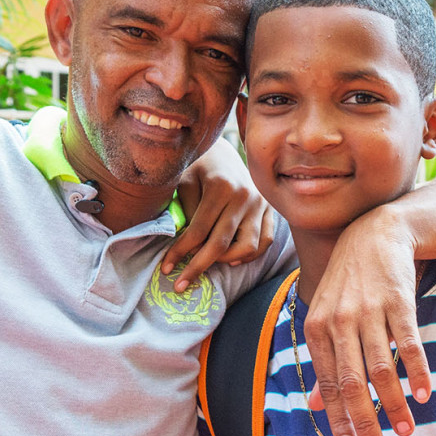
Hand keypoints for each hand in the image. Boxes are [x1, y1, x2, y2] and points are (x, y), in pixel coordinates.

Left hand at [166, 139, 274, 291]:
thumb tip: (186, 246)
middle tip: (179, 285)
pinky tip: (230, 258)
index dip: (180, 253)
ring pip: (247, 247)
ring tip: (207, 262)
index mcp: (220, 186)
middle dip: (197, 267)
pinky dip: (249, 255)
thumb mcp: (184, 181)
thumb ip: (185, 211)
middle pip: (221, 244)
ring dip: (225, 261)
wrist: (224, 150)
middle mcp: (244, 196)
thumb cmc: (198, 167)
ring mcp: (260, 203)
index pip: (198, 231)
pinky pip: (265, 242)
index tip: (165, 268)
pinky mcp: (270, 209)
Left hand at [304, 205, 429, 435]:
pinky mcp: (397, 300)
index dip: (338, 416)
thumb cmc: (349, 284)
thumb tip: (314, 405)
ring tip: (405, 430)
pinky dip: (415, 371)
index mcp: (316, 329)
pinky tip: (423, 395)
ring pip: (380, 368)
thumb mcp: (327, 318)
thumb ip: (324, 361)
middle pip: (352, 382)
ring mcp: (367, 310)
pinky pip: (407, 343)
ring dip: (394, 404)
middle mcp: (337, 321)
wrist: (375, 234)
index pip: (328, 383)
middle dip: (364, 421)